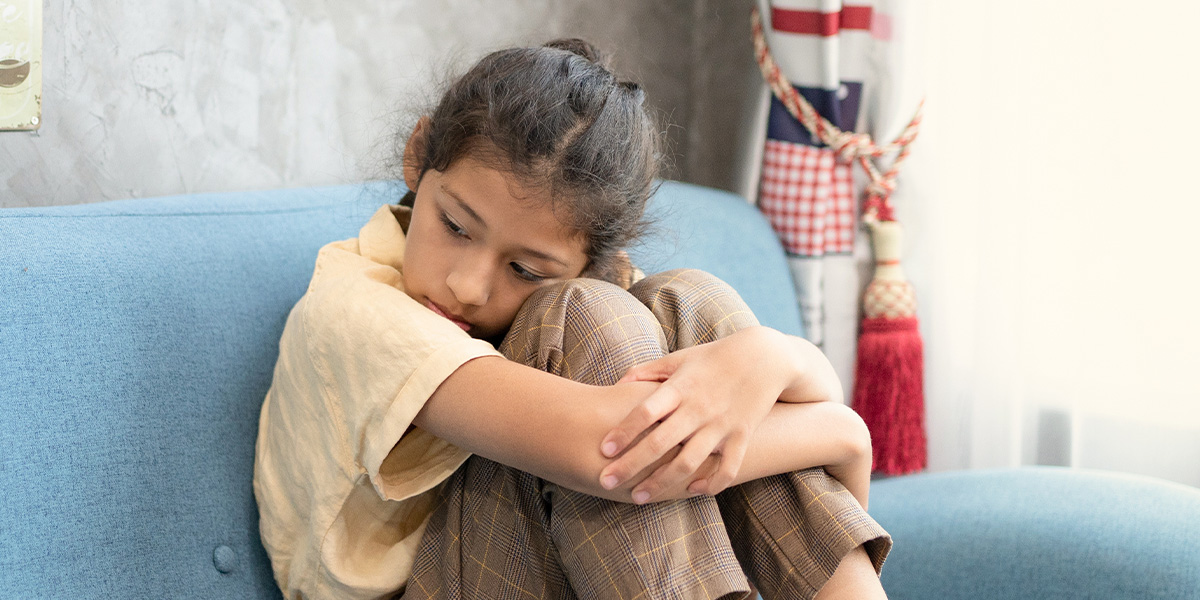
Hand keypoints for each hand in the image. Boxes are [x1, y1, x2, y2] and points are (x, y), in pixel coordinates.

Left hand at [598, 327, 793, 502]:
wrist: (766, 356)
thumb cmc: (715, 357)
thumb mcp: (681, 357)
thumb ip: (648, 371)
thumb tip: (617, 384)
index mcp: (681, 387)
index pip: (646, 412)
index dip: (623, 432)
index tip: (603, 449)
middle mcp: (699, 409)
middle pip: (660, 443)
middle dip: (631, 465)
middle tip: (606, 481)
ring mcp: (722, 425)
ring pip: (688, 462)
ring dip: (661, 483)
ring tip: (638, 496)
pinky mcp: (742, 436)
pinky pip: (727, 469)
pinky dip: (710, 484)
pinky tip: (691, 490)